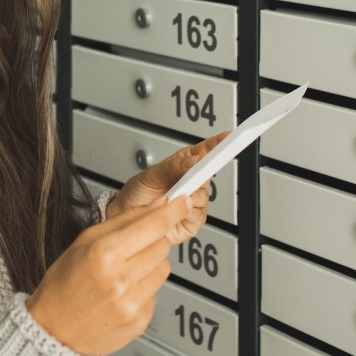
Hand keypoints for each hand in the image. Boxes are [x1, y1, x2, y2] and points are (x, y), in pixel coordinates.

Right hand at [26, 192, 192, 355]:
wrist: (53, 332)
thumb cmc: (63, 286)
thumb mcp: (84, 242)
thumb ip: (122, 221)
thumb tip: (154, 206)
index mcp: (104, 254)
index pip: (154, 225)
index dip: (173, 210)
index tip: (183, 201)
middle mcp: (121, 279)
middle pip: (162, 245)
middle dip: (152, 240)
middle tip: (131, 246)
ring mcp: (133, 303)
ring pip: (164, 269)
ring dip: (150, 265)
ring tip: (124, 272)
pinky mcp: (140, 321)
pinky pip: (156, 292)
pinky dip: (144, 288)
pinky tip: (123, 292)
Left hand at [106, 130, 228, 244]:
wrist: (127, 217)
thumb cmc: (137, 193)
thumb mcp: (150, 175)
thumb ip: (172, 167)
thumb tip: (192, 161)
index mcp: (184, 163)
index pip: (206, 150)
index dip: (219, 143)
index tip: (229, 137)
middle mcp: (193, 181)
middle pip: (209, 173)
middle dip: (199, 175)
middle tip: (186, 178)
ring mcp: (195, 199)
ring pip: (204, 195)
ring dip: (188, 196)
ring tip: (169, 197)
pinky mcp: (194, 218)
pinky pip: (199, 214)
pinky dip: (187, 212)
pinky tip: (175, 210)